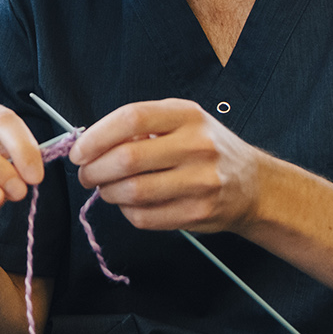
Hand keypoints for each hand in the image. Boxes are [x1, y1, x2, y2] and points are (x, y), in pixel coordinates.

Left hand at [70, 99, 266, 233]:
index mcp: (187, 115)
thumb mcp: (181, 122)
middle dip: (94, 170)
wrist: (253, 185)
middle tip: (86, 174)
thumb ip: (141, 127)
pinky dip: (127, 212)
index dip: (96, 136)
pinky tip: (129, 204)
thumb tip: (90, 144)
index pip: (131, 118)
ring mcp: (201, 181)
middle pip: (127, 159)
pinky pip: (145, 217)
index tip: (79, 151)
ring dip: (108, 193)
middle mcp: (197, 145)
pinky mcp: (199, 213)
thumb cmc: (205, 149)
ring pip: (133, 192)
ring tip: (106, 189)